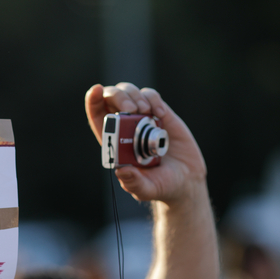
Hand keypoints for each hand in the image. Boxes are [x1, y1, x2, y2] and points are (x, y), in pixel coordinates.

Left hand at [85, 83, 206, 204]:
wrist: (186, 180)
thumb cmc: (161, 186)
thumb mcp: (146, 188)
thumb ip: (133, 182)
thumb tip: (121, 170)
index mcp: (114, 142)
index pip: (97, 116)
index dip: (92, 100)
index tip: (95, 90)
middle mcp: (125, 127)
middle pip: (111, 98)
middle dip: (118, 97)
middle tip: (131, 110)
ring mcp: (142, 118)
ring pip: (130, 92)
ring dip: (135, 96)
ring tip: (147, 113)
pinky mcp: (160, 114)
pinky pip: (150, 95)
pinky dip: (153, 99)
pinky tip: (160, 114)